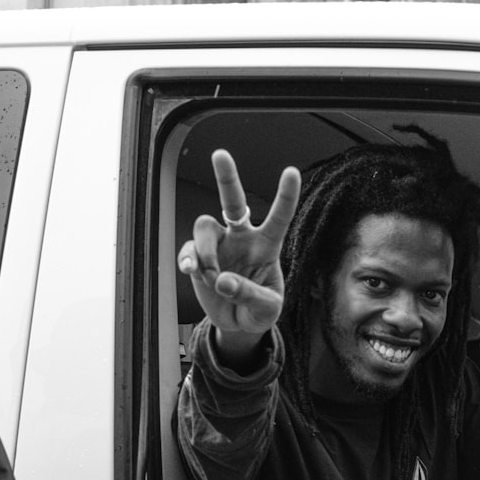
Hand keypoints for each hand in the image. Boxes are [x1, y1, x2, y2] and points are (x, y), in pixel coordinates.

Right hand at [177, 150, 300, 359]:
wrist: (238, 325)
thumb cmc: (260, 311)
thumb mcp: (267, 309)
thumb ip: (250, 295)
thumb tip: (222, 280)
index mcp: (266, 246)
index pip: (279, 217)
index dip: (286, 196)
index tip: (291, 172)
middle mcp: (241, 239)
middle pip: (233, 201)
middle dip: (227, 177)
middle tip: (220, 154)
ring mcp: (218, 247)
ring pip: (204, 226)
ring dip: (205, 250)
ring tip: (211, 276)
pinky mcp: (198, 259)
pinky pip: (188, 250)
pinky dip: (189, 261)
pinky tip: (192, 271)